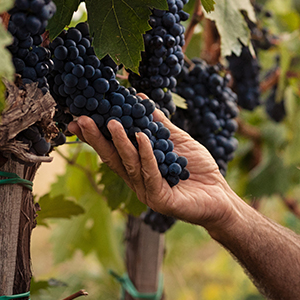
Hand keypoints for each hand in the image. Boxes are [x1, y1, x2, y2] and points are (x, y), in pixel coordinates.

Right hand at [67, 105, 236, 228]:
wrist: (220, 195)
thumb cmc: (197, 168)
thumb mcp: (176, 139)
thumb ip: (159, 123)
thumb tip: (142, 99)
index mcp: (137, 166)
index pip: (111, 148)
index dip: (95, 134)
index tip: (79, 117)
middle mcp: (137, 180)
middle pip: (112, 157)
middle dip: (96, 138)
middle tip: (82, 119)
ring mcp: (147, 192)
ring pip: (129, 164)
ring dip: (120, 142)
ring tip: (112, 122)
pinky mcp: (161, 200)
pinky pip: (151, 173)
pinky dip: (146, 154)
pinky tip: (142, 137)